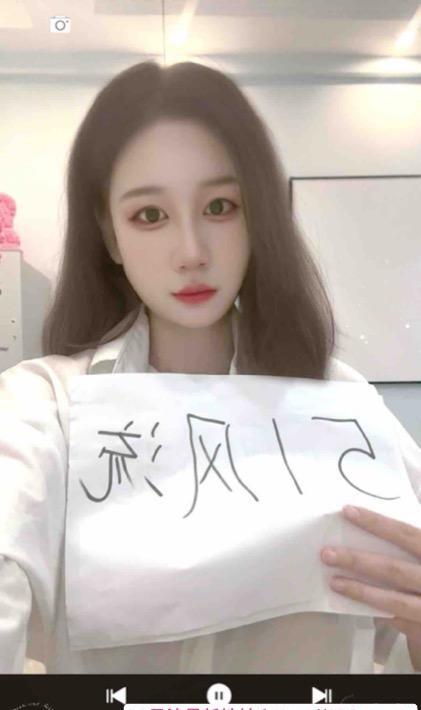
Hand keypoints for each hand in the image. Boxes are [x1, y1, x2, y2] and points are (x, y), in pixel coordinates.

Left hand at [321, 504, 420, 669]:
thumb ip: (409, 543)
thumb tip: (366, 526)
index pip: (405, 533)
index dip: (377, 523)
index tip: (347, 511)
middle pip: (394, 569)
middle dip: (358, 561)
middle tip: (327, 553)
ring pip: (394, 600)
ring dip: (361, 591)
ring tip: (334, 582)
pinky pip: (398, 621)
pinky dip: (376, 612)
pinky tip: (356, 605)